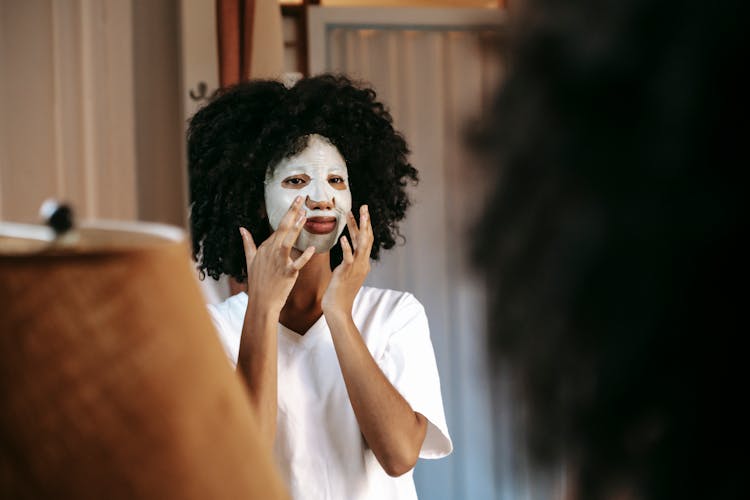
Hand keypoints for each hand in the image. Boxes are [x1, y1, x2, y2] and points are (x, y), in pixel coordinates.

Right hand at [240, 196, 314, 314]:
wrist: (261, 302)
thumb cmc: (257, 282)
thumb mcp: (250, 260)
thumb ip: (247, 243)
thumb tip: (241, 228)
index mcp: (265, 247)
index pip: (279, 227)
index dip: (288, 214)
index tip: (297, 203)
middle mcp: (271, 252)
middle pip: (283, 229)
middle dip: (292, 212)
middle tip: (301, 199)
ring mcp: (279, 262)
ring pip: (288, 242)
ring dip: (295, 228)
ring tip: (304, 216)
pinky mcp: (287, 274)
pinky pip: (297, 263)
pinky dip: (305, 257)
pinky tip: (312, 248)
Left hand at [322, 205, 372, 316]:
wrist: (338, 309)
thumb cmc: (339, 292)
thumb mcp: (347, 273)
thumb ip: (349, 261)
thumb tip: (348, 250)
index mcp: (362, 262)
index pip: (364, 239)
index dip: (361, 225)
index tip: (357, 212)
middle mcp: (363, 263)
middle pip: (367, 238)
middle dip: (366, 221)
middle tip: (364, 206)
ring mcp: (357, 267)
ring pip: (362, 244)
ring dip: (360, 228)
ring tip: (357, 214)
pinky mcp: (348, 273)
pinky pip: (349, 258)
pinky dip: (347, 247)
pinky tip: (343, 238)